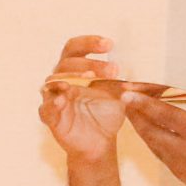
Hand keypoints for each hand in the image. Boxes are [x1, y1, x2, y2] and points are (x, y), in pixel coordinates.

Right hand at [37, 35, 125, 164]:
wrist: (100, 142)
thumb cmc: (106, 111)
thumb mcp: (118, 93)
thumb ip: (121, 79)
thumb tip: (140, 63)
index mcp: (75, 69)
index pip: (75, 48)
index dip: (89, 43)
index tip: (110, 44)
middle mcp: (61, 80)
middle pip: (66, 63)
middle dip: (89, 64)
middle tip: (113, 70)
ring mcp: (53, 98)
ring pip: (52, 82)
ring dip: (69, 78)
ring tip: (87, 79)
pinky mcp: (51, 118)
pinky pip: (45, 109)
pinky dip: (52, 104)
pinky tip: (62, 100)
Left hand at [121, 81, 185, 185]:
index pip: (166, 114)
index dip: (144, 103)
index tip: (127, 93)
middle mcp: (185, 150)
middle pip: (150, 130)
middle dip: (134, 113)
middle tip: (123, 99)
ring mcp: (179, 165)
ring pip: (152, 143)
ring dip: (140, 126)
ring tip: (131, 110)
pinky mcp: (178, 175)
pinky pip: (160, 153)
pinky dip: (151, 139)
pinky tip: (148, 128)